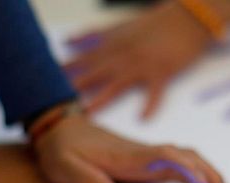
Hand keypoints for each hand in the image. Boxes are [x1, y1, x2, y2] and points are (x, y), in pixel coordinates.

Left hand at [32, 113, 229, 182]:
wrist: (57, 129)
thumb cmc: (59, 149)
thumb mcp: (64, 166)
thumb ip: (86, 181)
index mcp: (126, 156)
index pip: (164, 157)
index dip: (186, 169)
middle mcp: (142, 155)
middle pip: (184, 158)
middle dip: (208, 174)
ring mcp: (144, 159)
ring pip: (184, 162)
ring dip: (206, 176)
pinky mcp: (142, 164)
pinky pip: (175, 168)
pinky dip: (194, 177)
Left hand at [65, 0, 213, 118]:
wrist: (186, 17)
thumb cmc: (156, 22)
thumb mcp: (120, 25)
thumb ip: (93, 35)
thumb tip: (67, 40)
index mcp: (113, 45)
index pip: (82, 59)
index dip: (63, 70)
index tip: (44, 81)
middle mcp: (124, 56)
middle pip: (94, 73)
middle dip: (74, 87)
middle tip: (55, 102)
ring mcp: (142, 65)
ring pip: (117, 84)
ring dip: (102, 99)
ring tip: (88, 114)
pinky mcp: (162, 72)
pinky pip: (154, 93)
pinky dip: (150, 106)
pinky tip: (143, 119)